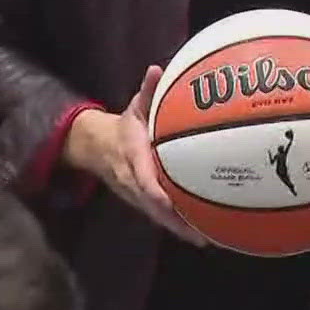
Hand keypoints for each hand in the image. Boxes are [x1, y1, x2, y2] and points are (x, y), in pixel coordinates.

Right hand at [63, 66, 207, 245]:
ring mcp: (137, 196)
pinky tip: (205, 233)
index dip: (156, 192)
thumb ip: (147, 91)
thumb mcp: (134, 106)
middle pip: (154, 207)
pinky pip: (162, 217)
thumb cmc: (126, 126)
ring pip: (159, 217)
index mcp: (132, 157)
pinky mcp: (144, 203)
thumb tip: (156, 70)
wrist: (99, 147)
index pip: (143, 179)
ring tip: (210, 239)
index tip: (173, 202)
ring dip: (181, 229)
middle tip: (203, 232)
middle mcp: (134, 181)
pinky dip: (180, 226)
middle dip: (175, 222)